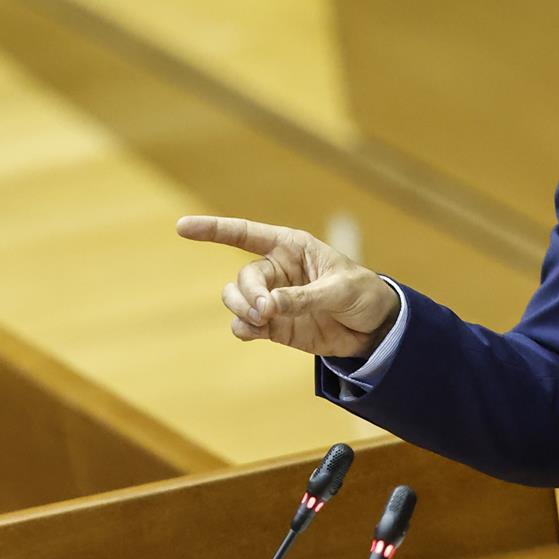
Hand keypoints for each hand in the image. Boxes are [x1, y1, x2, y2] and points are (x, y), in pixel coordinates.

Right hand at [176, 215, 398, 358]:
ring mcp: (272, 298)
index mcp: (291, 247)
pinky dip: (245, 329)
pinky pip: (244, 325)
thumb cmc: (363, 294)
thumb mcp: (338, 291)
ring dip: (242, 310)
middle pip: (242, 277)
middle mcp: (276, 270)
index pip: (245, 234)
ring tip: (264, 320)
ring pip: (235, 300)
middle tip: (265, 310)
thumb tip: (268, 307)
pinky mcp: (273, 325)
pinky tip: (259, 331)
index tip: (182, 227)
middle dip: (247, 294)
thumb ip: (302, 298)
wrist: (376, 329)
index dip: (213, 230)